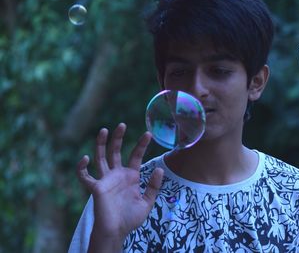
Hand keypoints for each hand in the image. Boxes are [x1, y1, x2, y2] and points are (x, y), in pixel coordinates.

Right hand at [76, 123, 163, 251]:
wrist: (118, 231)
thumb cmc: (131, 218)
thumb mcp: (147, 202)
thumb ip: (154, 186)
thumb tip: (160, 169)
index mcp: (130, 176)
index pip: (135, 155)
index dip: (141, 145)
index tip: (148, 134)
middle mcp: (117, 175)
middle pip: (115, 151)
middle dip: (118, 138)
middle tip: (122, 124)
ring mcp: (106, 180)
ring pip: (101, 157)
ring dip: (100, 144)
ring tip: (104, 130)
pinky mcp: (96, 188)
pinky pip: (84, 176)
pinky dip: (81, 168)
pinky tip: (85, 158)